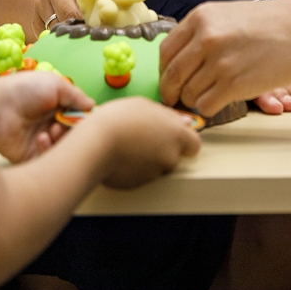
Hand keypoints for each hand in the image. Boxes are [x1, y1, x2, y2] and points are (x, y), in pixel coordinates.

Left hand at [0, 70, 92, 162]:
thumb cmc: (23, 90)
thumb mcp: (55, 84)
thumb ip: (76, 95)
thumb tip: (93, 107)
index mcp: (57, 106)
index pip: (79, 117)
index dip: (84, 119)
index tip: (87, 119)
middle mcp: (52, 124)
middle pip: (73, 134)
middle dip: (73, 130)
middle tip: (65, 123)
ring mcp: (42, 141)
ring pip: (64, 148)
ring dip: (62, 138)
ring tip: (53, 129)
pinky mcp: (32, 156)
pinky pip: (49, 159)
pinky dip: (49, 149)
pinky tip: (41, 138)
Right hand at [82, 96, 201, 189]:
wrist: (96, 144)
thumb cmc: (119, 119)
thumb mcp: (144, 105)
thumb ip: (168, 115)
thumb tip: (183, 122)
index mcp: (176, 135)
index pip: (194, 145)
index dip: (185, 140)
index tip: (174, 136)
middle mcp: (170, 156)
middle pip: (175, 156)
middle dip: (164, 150)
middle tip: (145, 138)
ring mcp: (154, 173)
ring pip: (157, 167)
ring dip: (148, 159)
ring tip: (128, 145)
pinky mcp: (137, 184)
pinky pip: (140, 176)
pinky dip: (134, 168)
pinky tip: (121, 156)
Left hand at [159, 0, 290, 115]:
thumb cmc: (274, 25)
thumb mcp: (230, 15)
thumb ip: (204, 33)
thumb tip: (181, 59)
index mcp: (201, 18)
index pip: (167, 52)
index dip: (167, 71)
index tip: (172, 80)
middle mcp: (206, 38)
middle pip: (172, 76)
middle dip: (173, 92)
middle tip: (179, 99)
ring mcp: (220, 62)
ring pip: (188, 94)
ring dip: (195, 100)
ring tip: (211, 96)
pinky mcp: (234, 85)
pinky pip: (205, 106)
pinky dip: (209, 109)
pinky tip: (221, 102)